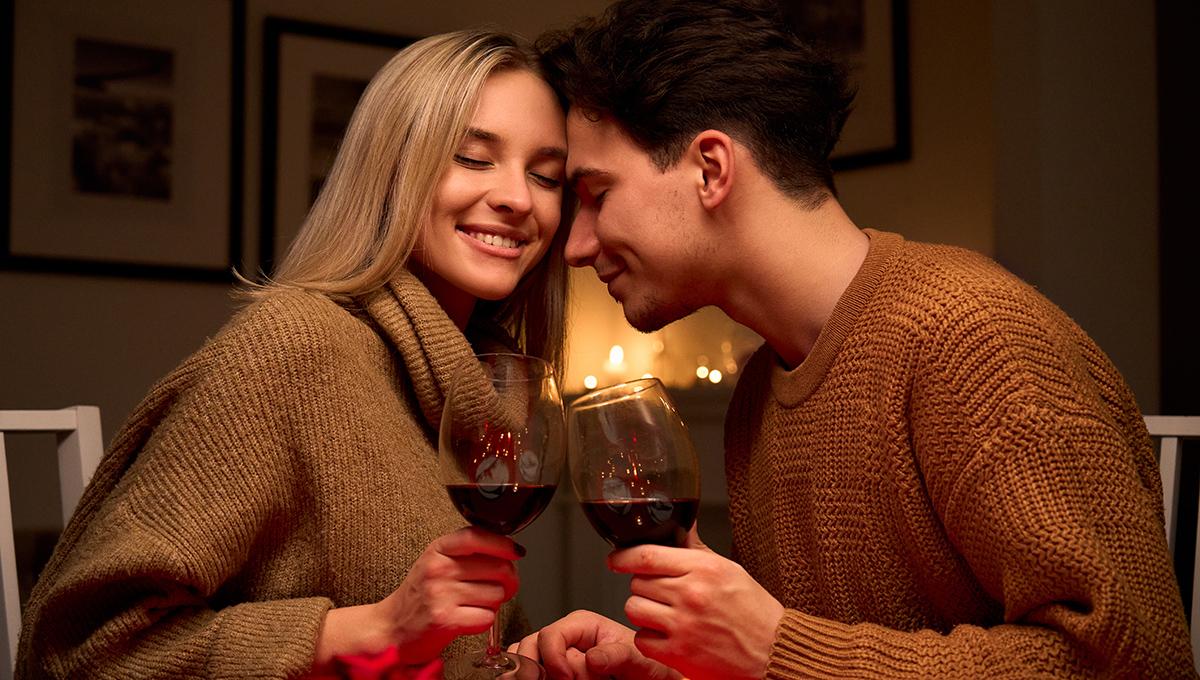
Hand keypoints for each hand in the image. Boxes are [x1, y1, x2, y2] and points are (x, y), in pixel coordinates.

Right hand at [312, 527, 521, 669]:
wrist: (391, 628)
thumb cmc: (420, 595)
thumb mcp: (437, 562)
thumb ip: (466, 553)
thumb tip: (510, 553)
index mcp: (438, 549)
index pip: (478, 536)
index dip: (503, 544)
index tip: (517, 552)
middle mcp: (439, 568)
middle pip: (499, 567)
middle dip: (508, 581)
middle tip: (501, 588)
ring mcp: (441, 594)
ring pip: (496, 594)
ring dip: (493, 603)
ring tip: (475, 605)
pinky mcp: (445, 620)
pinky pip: (487, 618)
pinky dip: (483, 621)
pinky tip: (468, 619)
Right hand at [512, 610, 680, 679]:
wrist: (651, 679)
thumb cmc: (648, 668)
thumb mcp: (640, 660)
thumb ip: (618, 656)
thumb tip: (592, 658)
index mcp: (583, 624)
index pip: (550, 635)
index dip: (552, 658)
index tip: (565, 678)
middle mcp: (565, 638)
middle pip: (531, 648)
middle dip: (543, 669)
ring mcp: (556, 655)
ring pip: (526, 662)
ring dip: (539, 674)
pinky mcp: (554, 671)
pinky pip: (531, 671)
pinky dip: (534, 676)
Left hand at [610, 526, 783, 679]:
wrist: (773, 651)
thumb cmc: (754, 611)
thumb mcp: (728, 569)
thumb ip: (696, 548)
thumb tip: (679, 525)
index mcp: (703, 569)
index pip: (646, 555)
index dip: (623, 557)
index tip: (615, 559)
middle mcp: (690, 595)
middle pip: (637, 582)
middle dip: (644, 586)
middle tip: (663, 594)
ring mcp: (682, 625)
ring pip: (634, 608)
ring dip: (643, 611)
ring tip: (664, 614)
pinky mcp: (678, 653)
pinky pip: (642, 639)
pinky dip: (650, 639)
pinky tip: (668, 635)